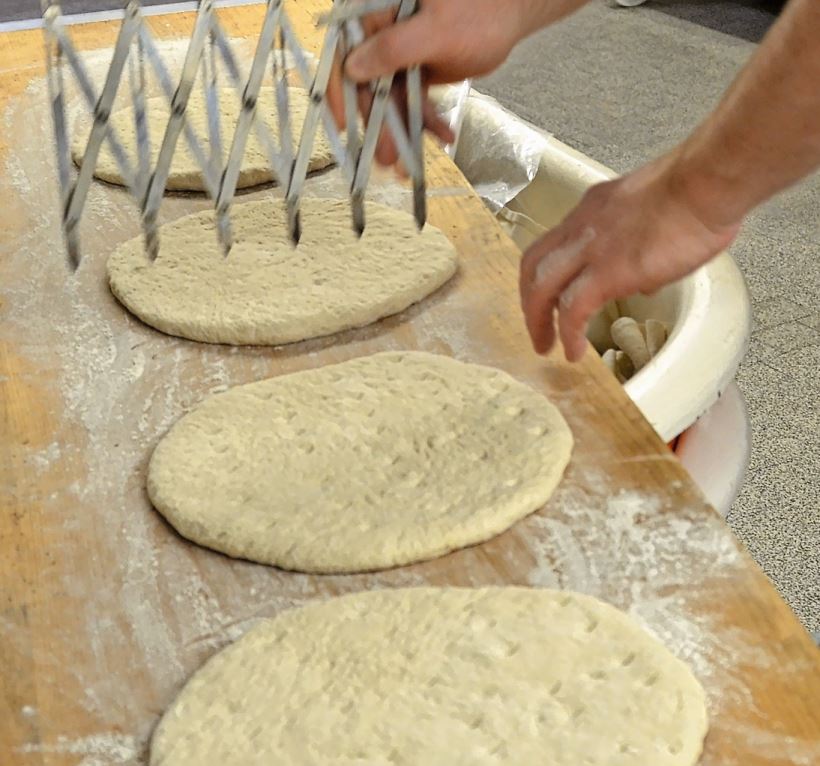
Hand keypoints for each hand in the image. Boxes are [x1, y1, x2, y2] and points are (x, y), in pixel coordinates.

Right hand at [328, 0, 578, 165]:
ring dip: (400, 131)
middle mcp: (380, 30)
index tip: (343, 124)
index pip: (344, 50)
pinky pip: (412, 99)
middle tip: (385, 157)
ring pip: (390, 97)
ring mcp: (398, 52)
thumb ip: (394, 48)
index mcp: (375, 10)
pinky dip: (425, 120)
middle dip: (378, 123)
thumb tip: (353, 68)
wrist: (512, 12)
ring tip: (407, 164)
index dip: (339, 89)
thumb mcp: (435, 32)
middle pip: (367, 82)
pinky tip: (442, 136)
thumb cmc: (479, 10)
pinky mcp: (415, 69)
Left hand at [518, 153, 741, 360]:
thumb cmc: (698, 192)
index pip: (553, 244)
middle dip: (530, 301)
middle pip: (533, 266)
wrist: (706, 182)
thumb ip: (640, 245)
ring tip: (545, 346)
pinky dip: (569, 334)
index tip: (549, 298)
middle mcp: (582, 227)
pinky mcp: (607, 272)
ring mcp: (590, 249)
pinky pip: (573, 309)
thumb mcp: (655, 216)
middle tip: (536, 328)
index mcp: (593, 211)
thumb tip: (643, 281)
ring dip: (538, 321)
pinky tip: (575, 352)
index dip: (544, 274)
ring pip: (541, 288)